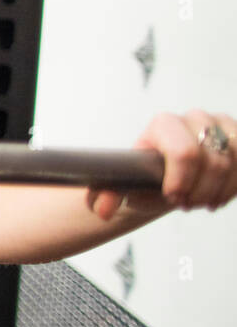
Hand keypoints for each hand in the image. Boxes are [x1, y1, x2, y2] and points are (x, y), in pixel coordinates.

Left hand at [87, 111, 236, 219]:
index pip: (185, 152)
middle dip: (200, 191)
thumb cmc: (142, 179)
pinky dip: (233, 188)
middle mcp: (195, 118)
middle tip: (185, 204)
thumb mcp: (121, 186)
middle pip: (214, 162)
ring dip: (218, 191)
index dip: (182, 181)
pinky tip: (217, 197)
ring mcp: (222, 125)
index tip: (173, 198)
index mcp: (164, 124)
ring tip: (200, 201)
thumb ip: (106, 195)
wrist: (164, 176)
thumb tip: (101, 208)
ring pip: (235, 163)